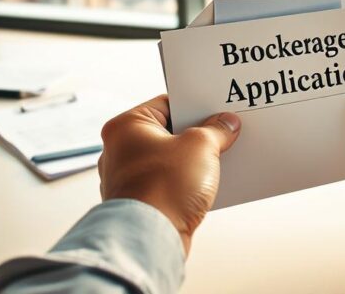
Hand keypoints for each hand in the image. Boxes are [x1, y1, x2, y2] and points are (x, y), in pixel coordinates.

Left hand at [97, 95, 240, 253]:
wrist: (150, 240)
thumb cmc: (164, 188)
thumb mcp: (201, 147)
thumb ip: (216, 130)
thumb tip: (226, 125)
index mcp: (126, 126)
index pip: (167, 104)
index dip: (195, 106)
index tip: (216, 111)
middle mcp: (118, 149)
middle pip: (167, 132)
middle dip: (196, 135)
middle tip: (221, 134)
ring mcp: (125, 178)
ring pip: (166, 160)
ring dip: (191, 161)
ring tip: (216, 160)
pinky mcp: (136, 202)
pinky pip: (164, 183)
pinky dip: (182, 183)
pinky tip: (203, 185)